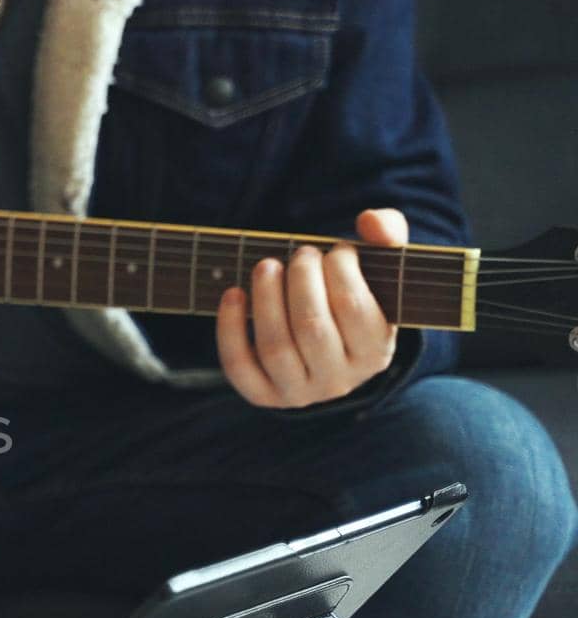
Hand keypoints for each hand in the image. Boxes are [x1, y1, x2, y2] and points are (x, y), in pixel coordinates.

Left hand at [217, 209, 404, 408]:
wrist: (326, 347)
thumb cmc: (353, 296)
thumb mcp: (381, 269)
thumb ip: (388, 235)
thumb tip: (370, 222)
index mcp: (376, 353)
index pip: (353, 307)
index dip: (340, 269)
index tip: (335, 249)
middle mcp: (339, 381)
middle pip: (311, 326)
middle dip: (301, 279)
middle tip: (301, 253)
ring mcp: (299, 393)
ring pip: (275, 346)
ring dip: (266, 298)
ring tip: (266, 265)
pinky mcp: (263, 395)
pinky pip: (239, 365)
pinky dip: (230, 327)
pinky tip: (233, 294)